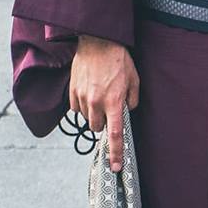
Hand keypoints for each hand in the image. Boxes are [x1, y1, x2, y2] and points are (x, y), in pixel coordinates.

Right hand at [69, 36, 139, 172]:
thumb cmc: (118, 58)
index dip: (116, 152)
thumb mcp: (134, 77)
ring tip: (100, 93)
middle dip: (104, 122)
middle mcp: (96, 103)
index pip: (115, 134)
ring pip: (87, 118)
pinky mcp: (72, 92)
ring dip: (94, 113)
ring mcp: (82, 98)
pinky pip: (77, 108)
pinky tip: (90, 90)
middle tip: (109, 107)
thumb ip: (133, 98)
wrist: (97, 41)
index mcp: (114, 101)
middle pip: (98, 128)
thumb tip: (127, 110)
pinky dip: (83, 104)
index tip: (116, 166)